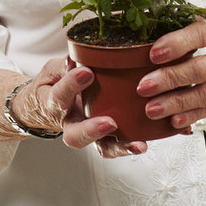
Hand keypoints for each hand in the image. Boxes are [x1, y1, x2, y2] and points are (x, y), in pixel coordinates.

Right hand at [12, 57, 159, 157]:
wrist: (49, 104)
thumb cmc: (54, 83)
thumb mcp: (53, 69)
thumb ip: (64, 66)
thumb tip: (74, 59)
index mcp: (55, 104)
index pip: (60, 96)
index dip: (71, 85)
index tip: (86, 72)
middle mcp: (72, 124)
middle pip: (77, 136)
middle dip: (93, 131)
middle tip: (109, 123)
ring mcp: (90, 133)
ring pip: (102, 147)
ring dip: (121, 147)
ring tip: (139, 144)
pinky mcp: (107, 136)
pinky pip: (120, 144)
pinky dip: (137, 143)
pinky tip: (157, 137)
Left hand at [136, 0, 205, 129]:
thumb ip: (196, 18)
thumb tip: (160, 19)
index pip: (201, 34)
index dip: (177, 43)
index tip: (154, 52)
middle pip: (201, 70)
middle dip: (170, 80)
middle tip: (144, 86)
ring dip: (178, 104)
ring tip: (152, 109)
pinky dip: (195, 115)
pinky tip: (175, 121)